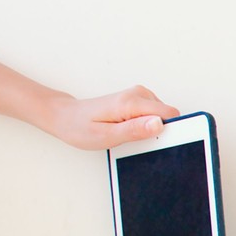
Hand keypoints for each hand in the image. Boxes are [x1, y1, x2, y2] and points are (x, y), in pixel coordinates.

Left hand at [45, 85, 178, 149]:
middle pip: (168, 115)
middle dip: (159, 132)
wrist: (66, 116)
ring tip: (128, 135)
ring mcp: (138, 95)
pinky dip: (146, 126)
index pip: (170, 114)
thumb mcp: (106, 136)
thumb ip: (134, 130)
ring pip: (163, 116)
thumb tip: (159, 125)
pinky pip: (155, 115)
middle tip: (135, 140)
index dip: (169, 131)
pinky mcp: (137, 100)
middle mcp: (138, 94)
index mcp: (132, 102)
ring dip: (151, 130)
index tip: (157, 142)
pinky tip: (129, 130)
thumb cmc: (81, 127)